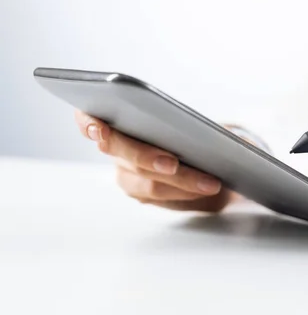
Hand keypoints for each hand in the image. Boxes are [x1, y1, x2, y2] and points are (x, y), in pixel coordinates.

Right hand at [75, 111, 235, 211]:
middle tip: (172, 163)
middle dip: (148, 158)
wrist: (201, 148)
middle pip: (125, 155)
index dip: (88, 124)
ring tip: (212, 182)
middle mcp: (115, 151)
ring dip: (183, 182)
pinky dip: (189, 193)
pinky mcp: (146, 196)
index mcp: (112, 121)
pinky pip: (165, 199)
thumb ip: (182, 119)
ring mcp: (128, 177)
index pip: (87, 120)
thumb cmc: (186, 124)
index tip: (98, 128)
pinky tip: (210, 189)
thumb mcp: (185, 116)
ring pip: (150, 184)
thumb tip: (214, 129)